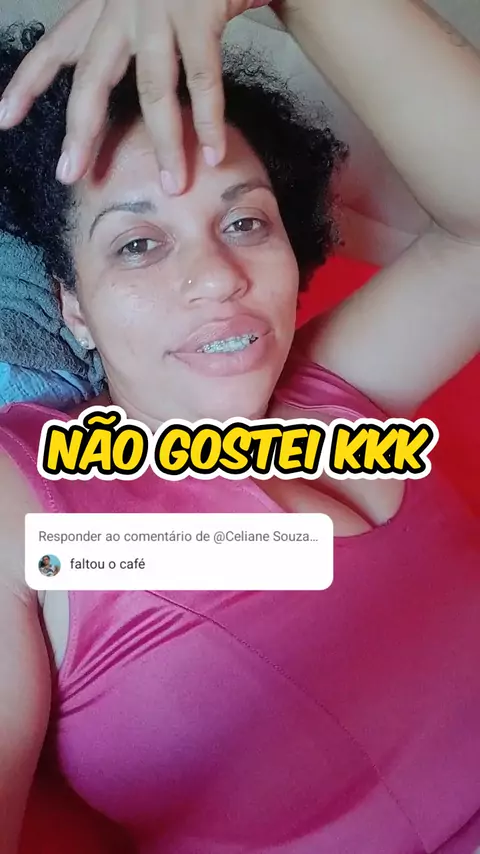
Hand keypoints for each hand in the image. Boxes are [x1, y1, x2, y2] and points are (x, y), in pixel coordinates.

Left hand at [0, 0, 271, 191]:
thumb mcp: (148, 0)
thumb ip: (136, 35)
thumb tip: (142, 87)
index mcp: (106, 3)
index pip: (58, 46)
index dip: (29, 82)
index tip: (4, 117)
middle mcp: (124, 5)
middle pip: (92, 78)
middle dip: (80, 131)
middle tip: (71, 174)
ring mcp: (161, 9)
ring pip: (153, 89)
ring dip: (166, 143)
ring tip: (173, 185)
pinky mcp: (198, 12)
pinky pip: (202, 77)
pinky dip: (209, 119)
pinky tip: (213, 153)